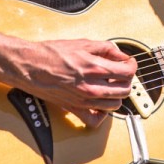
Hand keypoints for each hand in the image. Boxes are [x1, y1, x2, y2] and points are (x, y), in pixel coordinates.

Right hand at [21, 38, 137, 127]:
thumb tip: (121, 55)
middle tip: (121, 73)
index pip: (127, 72)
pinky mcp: (75, 109)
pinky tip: (101, 104)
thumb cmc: (52, 53)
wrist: (31, 66)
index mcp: (95, 67)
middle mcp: (91, 86)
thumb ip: (106, 48)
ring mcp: (84, 100)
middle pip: (124, 89)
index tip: (129, 63)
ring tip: (111, 85)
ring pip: (115, 105)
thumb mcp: (83, 43)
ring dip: (117, 95)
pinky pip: (95, 120)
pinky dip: (102, 114)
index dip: (132, 66)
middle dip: (126, 80)